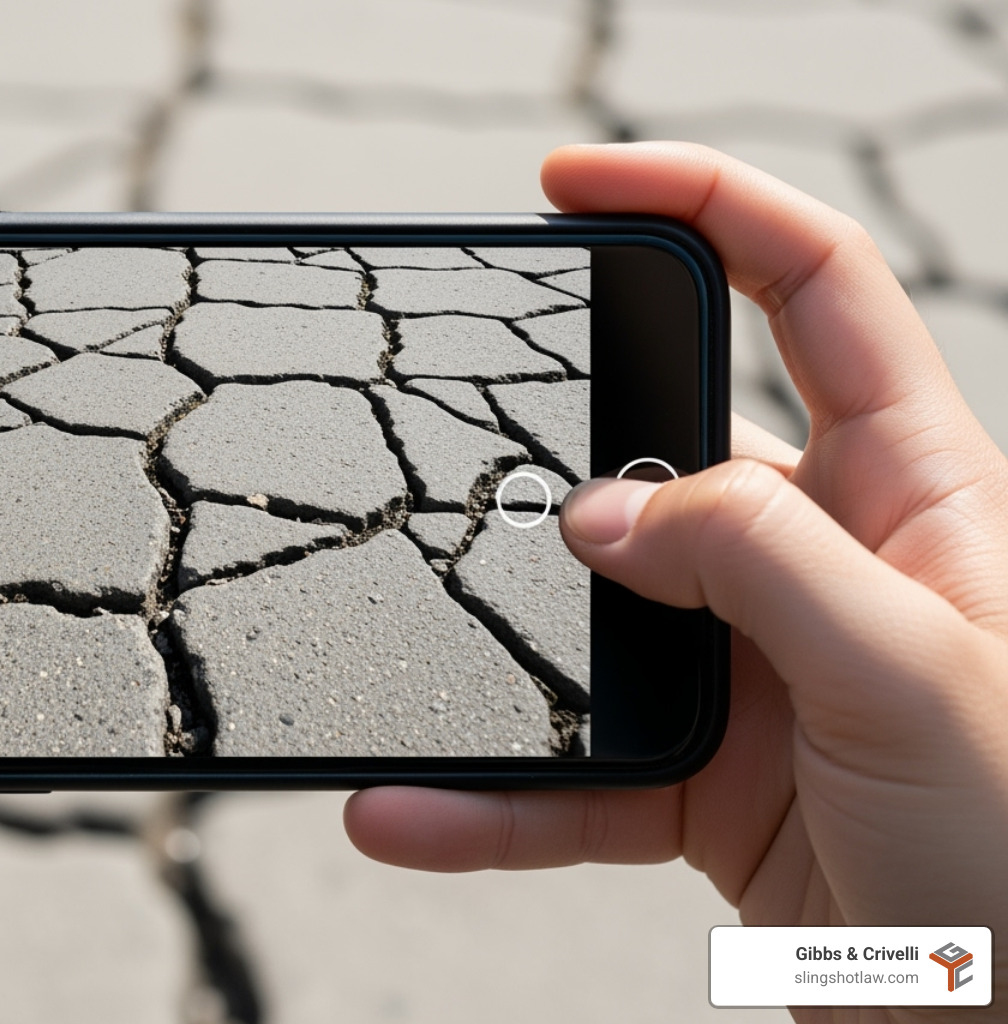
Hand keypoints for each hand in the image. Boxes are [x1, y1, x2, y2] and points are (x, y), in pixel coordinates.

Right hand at [345, 142, 1007, 1017]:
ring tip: (422, 658)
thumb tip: (597, 512)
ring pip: (597, 628)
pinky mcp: (705, 781)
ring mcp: (757, 675)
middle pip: (672, 451)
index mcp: (913, 494)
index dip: (705, 208)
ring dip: (503, 656)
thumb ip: (756, 562)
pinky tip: (416, 808)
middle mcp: (827, 568)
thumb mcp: (913, 672)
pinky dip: (492, 800)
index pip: (812, 293)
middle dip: (570, 446)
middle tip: (468, 444)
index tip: (578, 185)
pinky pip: (571, 773)